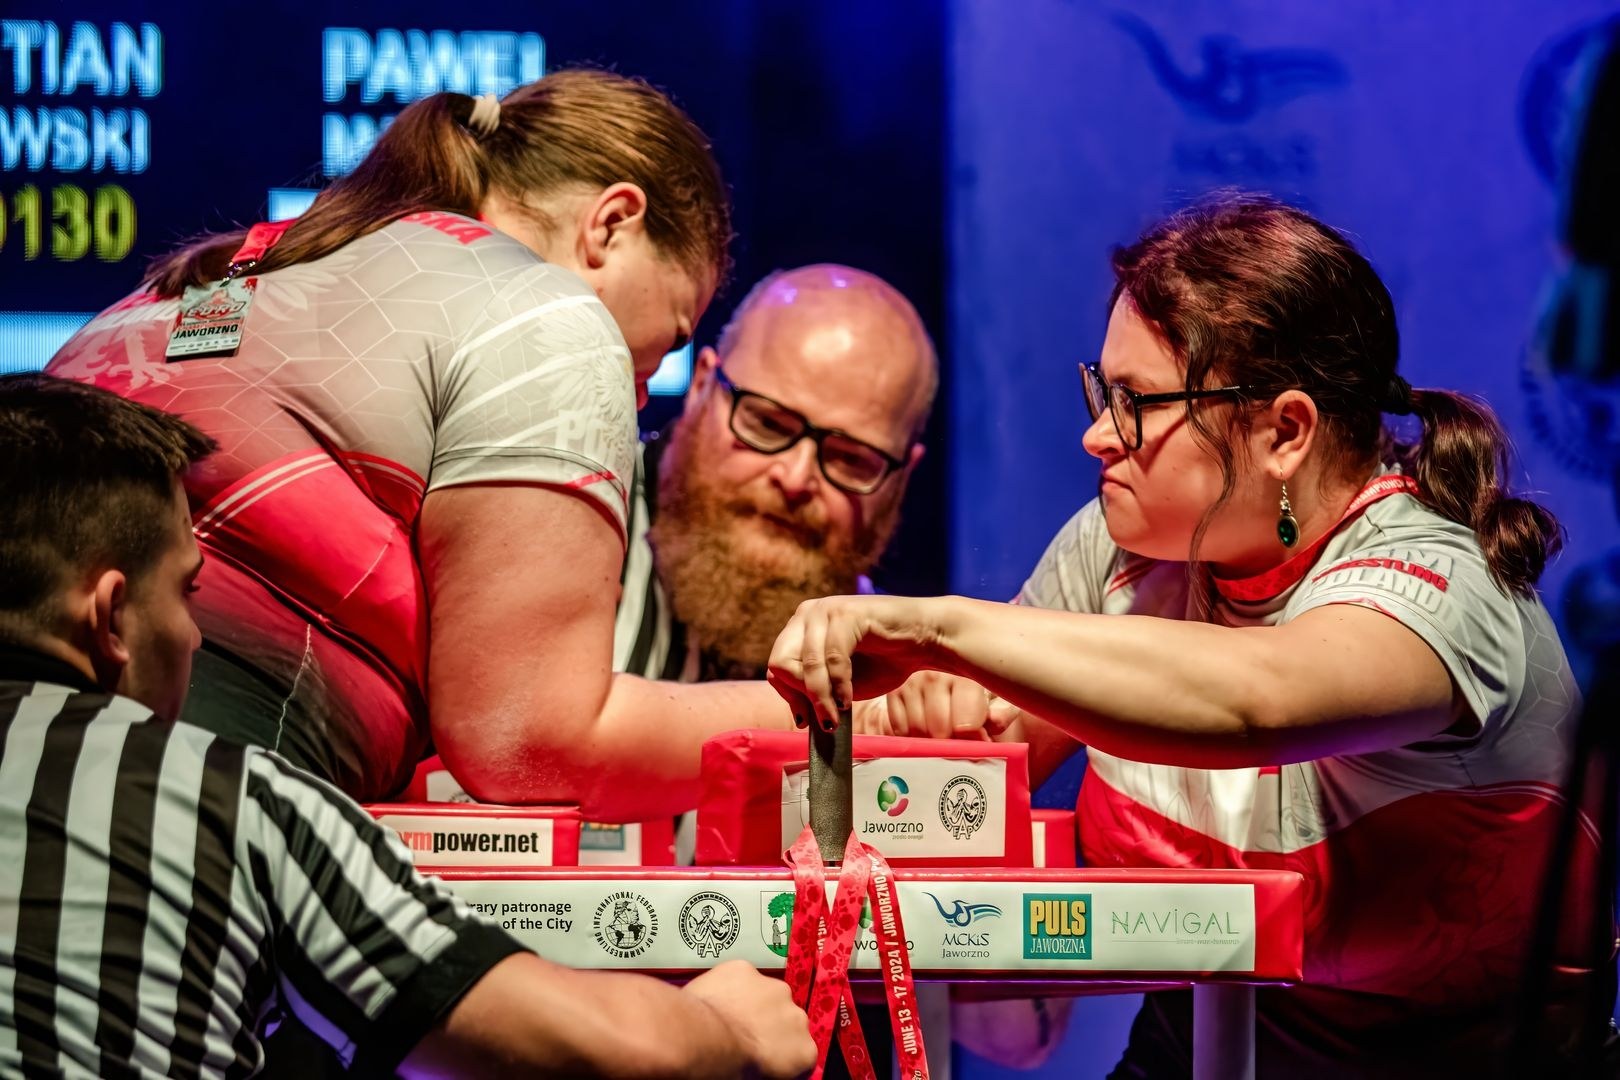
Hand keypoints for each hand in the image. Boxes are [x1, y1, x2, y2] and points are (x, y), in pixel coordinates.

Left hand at [684, 960, 814, 1078]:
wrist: (701, 1039)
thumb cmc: (727, 1067)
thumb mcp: (756, 1078)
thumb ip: (771, 1067)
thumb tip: (761, 1062)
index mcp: (804, 1051)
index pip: (800, 1052)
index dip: (781, 1053)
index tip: (765, 1056)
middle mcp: (797, 1016)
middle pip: (786, 1019)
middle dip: (769, 1024)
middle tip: (743, 1035)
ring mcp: (774, 987)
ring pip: (767, 993)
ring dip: (753, 1002)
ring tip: (728, 1015)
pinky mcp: (747, 968)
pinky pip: (742, 977)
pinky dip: (732, 986)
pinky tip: (717, 998)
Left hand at [767, 594, 950, 731]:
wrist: (925, 640)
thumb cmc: (884, 661)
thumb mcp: (840, 683)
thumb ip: (816, 691)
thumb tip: (799, 717)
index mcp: (801, 628)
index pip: (775, 666)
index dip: (789, 697)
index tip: (807, 718)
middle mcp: (807, 614)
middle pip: (779, 664)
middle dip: (801, 696)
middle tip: (825, 718)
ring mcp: (825, 610)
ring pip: (805, 665)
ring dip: (821, 698)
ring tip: (837, 717)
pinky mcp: (847, 613)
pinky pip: (833, 659)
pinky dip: (839, 686)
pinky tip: (849, 700)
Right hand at [877, 671, 997, 739]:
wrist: (948, 658)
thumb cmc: (978, 686)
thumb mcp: (998, 697)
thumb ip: (1001, 714)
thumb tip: (992, 727)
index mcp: (965, 676)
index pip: (965, 726)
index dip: (974, 740)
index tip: (980, 738)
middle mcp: (934, 677)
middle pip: (939, 732)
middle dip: (952, 741)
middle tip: (960, 737)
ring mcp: (910, 684)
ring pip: (918, 732)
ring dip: (931, 739)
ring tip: (944, 729)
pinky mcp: (894, 692)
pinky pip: (900, 729)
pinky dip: (912, 735)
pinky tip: (926, 726)